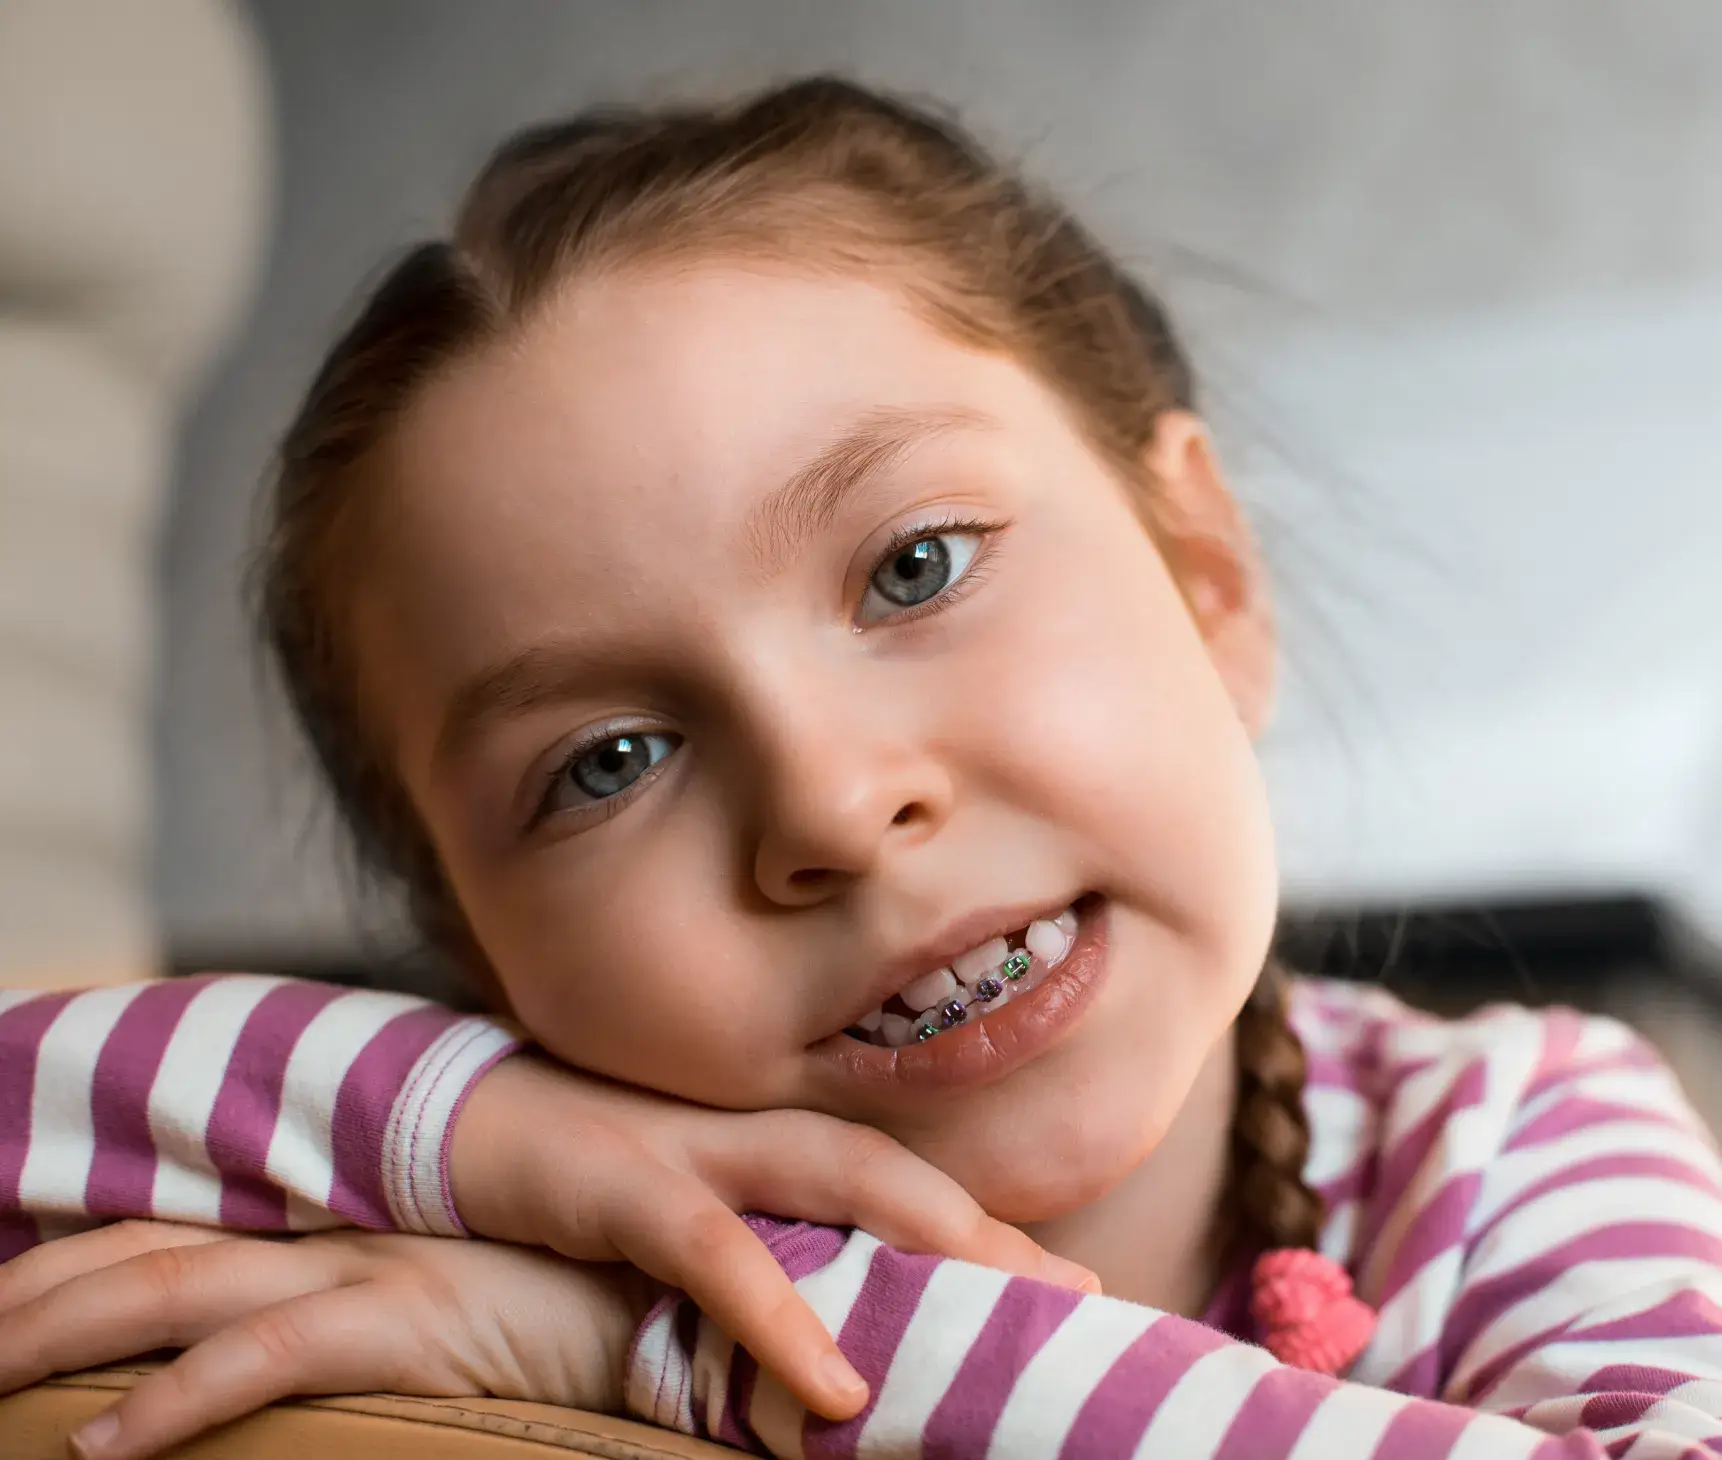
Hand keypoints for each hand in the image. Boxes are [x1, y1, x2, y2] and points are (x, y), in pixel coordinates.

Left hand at [0, 1218, 655, 1459]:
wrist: (691, 1268)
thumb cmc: (593, 1279)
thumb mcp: (473, 1284)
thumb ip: (401, 1291)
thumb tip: (338, 1319)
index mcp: (349, 1209)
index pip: (184, 1219)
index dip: (86, 1244)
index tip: (14, 1279)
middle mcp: (342, 1225)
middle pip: (150, 1246)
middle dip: (35, 1286)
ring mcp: (370, 1265)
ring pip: (174, 1286)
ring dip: (59, 1332)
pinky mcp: (409, 1318)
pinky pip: (266, 1356)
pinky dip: (170, 1404)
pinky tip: (98, 1447)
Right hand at [451, 1055, 1099, 1418]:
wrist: (452, 1123)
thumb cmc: (574, 1185)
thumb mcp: (673, 1222)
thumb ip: (751, 1252)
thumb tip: (826, 1329)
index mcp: (763, 1148)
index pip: (894, 1184)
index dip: (979, 1230)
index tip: (1064, 1285)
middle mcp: (747, 1136)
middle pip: (897, 1178)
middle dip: (990, 1233)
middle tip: (1085, 1297)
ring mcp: (691, 1149)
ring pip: (837, 1187)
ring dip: (928, 1248)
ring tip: (1011, 1316)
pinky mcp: (623, 1186)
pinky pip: (715, 1255)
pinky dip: (778, 1315)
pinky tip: (831, 1385)